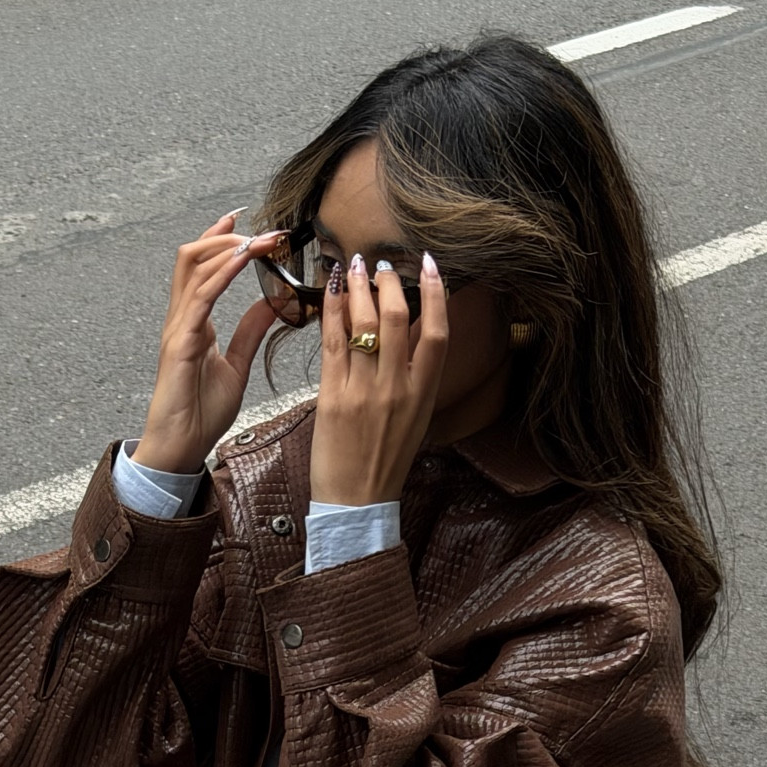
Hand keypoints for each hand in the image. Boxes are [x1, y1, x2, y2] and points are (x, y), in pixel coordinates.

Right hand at [135, 214, 281, 473]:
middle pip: (194, 256)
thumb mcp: (235, 366)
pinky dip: (223, 274)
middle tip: (265, 230)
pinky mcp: (180, 344)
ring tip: (261, 239)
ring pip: (195, 267)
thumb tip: (270, 304)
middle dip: (228, 235)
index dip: (220, 238)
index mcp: (194, 322)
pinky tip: (244, 261)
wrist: (180, 448)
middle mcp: (182, 318)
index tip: (247, 220)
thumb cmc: (200, 415)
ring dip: (230, 247)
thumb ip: (249, 332)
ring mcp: (178, 329)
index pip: (202, 266)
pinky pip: (200, 298)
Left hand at [309, 252, 447, 505]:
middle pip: (397, 317)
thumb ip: (416, 375)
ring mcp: (364, 392)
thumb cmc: (384, 461)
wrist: (356, 502)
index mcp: (424, 394)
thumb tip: (414, 329)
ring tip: (352, 268)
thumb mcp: (415, 418)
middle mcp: (397, 389)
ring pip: (363, 323)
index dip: (436, 293)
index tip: (429, 264)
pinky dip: (330, 310)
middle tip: (378, 265)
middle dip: (387, 281)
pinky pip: (332, 342)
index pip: (438, 332)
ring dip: (357, 286)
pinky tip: (328, 290)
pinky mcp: (332, 397)